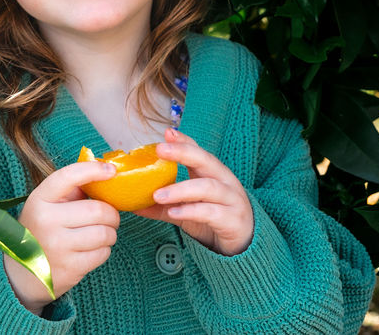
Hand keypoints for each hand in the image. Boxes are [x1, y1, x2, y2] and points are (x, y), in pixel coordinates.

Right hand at [3, 161, 119, 313]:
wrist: (22, 273)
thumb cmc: (41, 231)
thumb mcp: (46, 206)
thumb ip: (71, 191)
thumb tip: (105, 175)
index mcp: (39, 199)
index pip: (68, 177)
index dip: (93, 170)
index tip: (112, 170)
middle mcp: (45, 221)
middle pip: (97, 210)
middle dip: (112, 214)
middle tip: (111, 217)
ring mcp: (56, 246)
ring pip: (104, 233)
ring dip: (110, 233)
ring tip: (103, 234)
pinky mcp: (68, 268)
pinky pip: (102, 254)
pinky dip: (104, 250)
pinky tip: (94, 249)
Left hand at [134, 127, 253, 255]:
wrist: (244, 245)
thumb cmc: (214, 220)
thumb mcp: (187, 210)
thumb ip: (163, 205)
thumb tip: (133, 204)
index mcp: (213, 174)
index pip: (199, 152)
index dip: (184, 141)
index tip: (167, 132)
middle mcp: (225, 182)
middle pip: (206, 160)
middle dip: (183, 152)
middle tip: (160, 150)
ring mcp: (231, 200)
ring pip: (208, 187)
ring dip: (181, 189)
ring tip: (158, 195)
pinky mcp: (233, 220)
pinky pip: (211, 212)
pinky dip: (191, 211)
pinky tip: (174, 212)